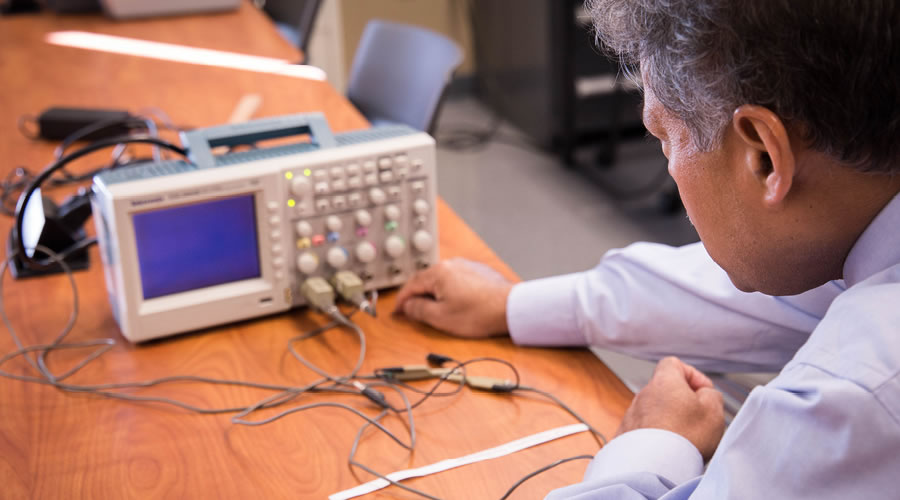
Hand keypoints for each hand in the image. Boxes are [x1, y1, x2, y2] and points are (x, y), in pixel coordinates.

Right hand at [393, 258, 512, 337]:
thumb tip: (408, 306)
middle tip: (410, 310)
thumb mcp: (440, 317)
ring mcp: (466, 266)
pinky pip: (456, 279)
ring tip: (432, 308)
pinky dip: (449, 289)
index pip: (410, 285)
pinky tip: (454, 302)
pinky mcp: (478, 271)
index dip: (401, 301)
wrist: (511, 308)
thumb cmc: (479, 313)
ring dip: (433, 292)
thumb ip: (418, 310)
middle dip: (416, 295)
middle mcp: (451, 264)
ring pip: (441, 279)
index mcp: (438, 273)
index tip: (398, 311)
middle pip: (425, 279)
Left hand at [616, 356, 724, 460]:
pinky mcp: (625, 437)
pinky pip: (644, 432)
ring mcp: (631, 416)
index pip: (674, 364)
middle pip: (665, 391)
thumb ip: (712, 395)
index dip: (692, 375)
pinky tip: (668, 451)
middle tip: (697, 421)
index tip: (704, 392)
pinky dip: (656, 438)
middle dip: (682, 404)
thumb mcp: (713, 410)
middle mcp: (643, 395)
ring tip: (684, 441)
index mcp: (663, 382)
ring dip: (669, 422)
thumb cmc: (683, 437)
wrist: (652, 466)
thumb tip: (705, 395)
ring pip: (655, 413)